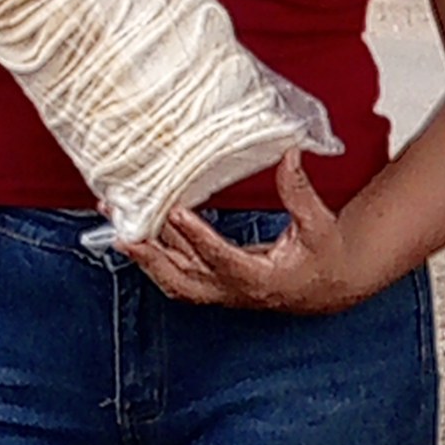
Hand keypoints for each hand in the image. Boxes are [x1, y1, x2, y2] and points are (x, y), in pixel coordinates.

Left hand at [126, 153, 378, 313]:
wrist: (326, 287)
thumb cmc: (323, 258)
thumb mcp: (318, 224)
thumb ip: (300, 192)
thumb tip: (289, 155)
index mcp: (262, 280)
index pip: (223, 260)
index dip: (199, 237)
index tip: (177, 211)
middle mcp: (235, 290)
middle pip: (183, 281)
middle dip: (151, 257)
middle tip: (126, 232)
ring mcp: (221, 289)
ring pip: (173, 278)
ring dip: (145, 254)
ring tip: (119, 224)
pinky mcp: (214, 282)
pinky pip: (176, 271)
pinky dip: (155, 252)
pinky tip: (137, 228)